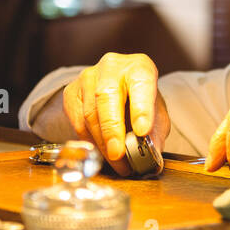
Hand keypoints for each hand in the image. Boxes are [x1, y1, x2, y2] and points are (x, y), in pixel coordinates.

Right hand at [62, 52, 169, 174]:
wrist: (118, 91)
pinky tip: (101, 153)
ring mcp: (88, 77)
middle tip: (118, 153)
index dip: (141, 108)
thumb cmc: (140, 102)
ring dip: (102, 142)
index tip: (142, 130)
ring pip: (90, 113)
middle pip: (107, 96)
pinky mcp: (72, 93)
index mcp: (139, 67)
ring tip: (116, 163)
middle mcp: (111, 67)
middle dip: (112, 129)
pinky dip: (90, 141)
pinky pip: (77, 122)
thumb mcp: (157, 114)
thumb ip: (155, 133)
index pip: (141, 83)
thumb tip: (149, 158)